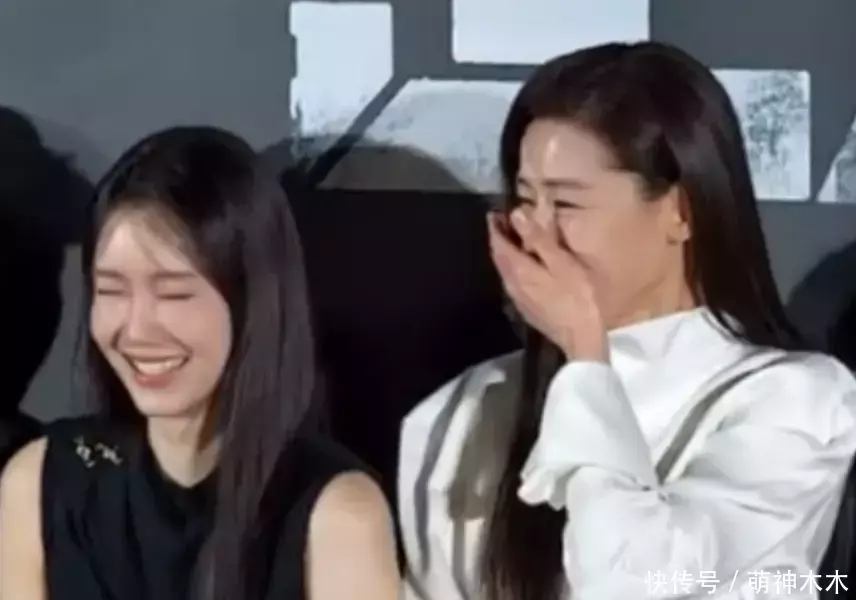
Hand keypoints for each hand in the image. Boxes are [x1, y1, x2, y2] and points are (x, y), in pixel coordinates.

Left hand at [487, 209, 607, 361]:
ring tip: (516, 240)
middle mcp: (511, 285)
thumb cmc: (576, 296)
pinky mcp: (527, 310)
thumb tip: (516, 214)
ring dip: (507, 254)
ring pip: (506, 271)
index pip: (498, 244)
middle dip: (500, 239)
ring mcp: (518, 299)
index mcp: (518, 271)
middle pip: (499, 258)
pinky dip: (516, 269)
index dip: (494, 227)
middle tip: (504, 223)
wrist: (581, 339)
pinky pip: (514, 282)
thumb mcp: (561, 262)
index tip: (493, 213)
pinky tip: (527, 267)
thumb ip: (539, 238)